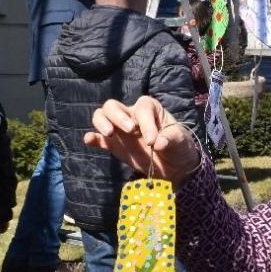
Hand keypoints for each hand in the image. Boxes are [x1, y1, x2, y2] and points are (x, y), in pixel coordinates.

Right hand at [84, 96, 201, 182]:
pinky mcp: (114, 145)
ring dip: (102, 123)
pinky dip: (92, 138)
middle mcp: (131, 115)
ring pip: (102, 116)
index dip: (146, 123)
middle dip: (118, 116)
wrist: (174, 166)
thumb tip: (158, 143)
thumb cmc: (178, 146)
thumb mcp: (180, 141)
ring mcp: (120, 130)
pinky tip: (90, 140)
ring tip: (110, 134)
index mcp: (149, 108)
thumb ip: (170, 139)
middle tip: (130, 131)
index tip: (153, 141)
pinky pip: (99, 139)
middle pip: (113, 106)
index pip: (142, 108)